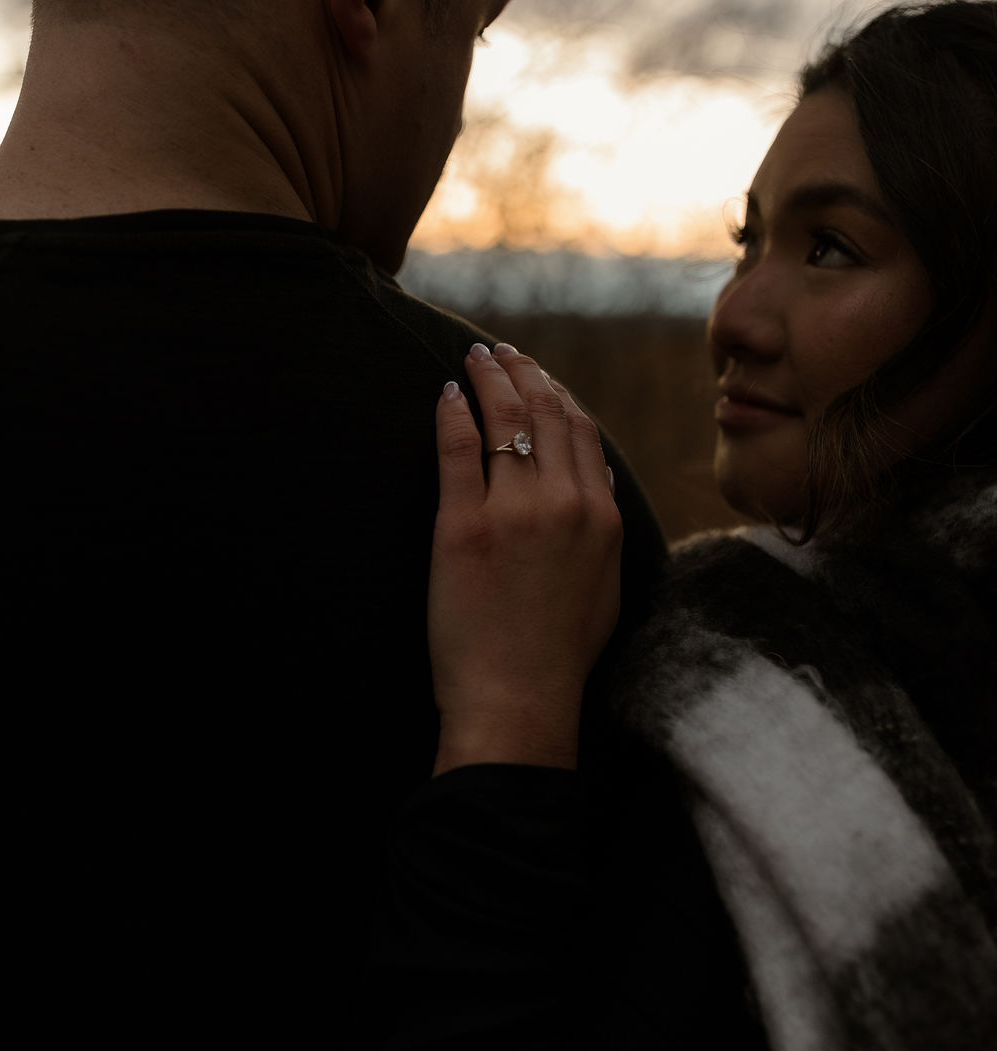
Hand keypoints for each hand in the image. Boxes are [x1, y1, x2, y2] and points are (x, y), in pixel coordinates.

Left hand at [428, 343, 622, 774]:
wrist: (519, 699)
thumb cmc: (559, 653)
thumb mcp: (604, 585)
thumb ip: (604, 525)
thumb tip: (597, 476)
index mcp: (600, 515)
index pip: (581, 430)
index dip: (557, 393)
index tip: (538, 376)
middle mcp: (564, 502)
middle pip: (545, 413)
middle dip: (523, 373)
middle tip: (501, 352)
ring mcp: (514, 511)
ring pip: (504, 420)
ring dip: (489, 379)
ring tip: (473, 359)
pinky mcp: (464, 526)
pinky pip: (458, 449)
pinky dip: (452, 413)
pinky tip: (446, 394)